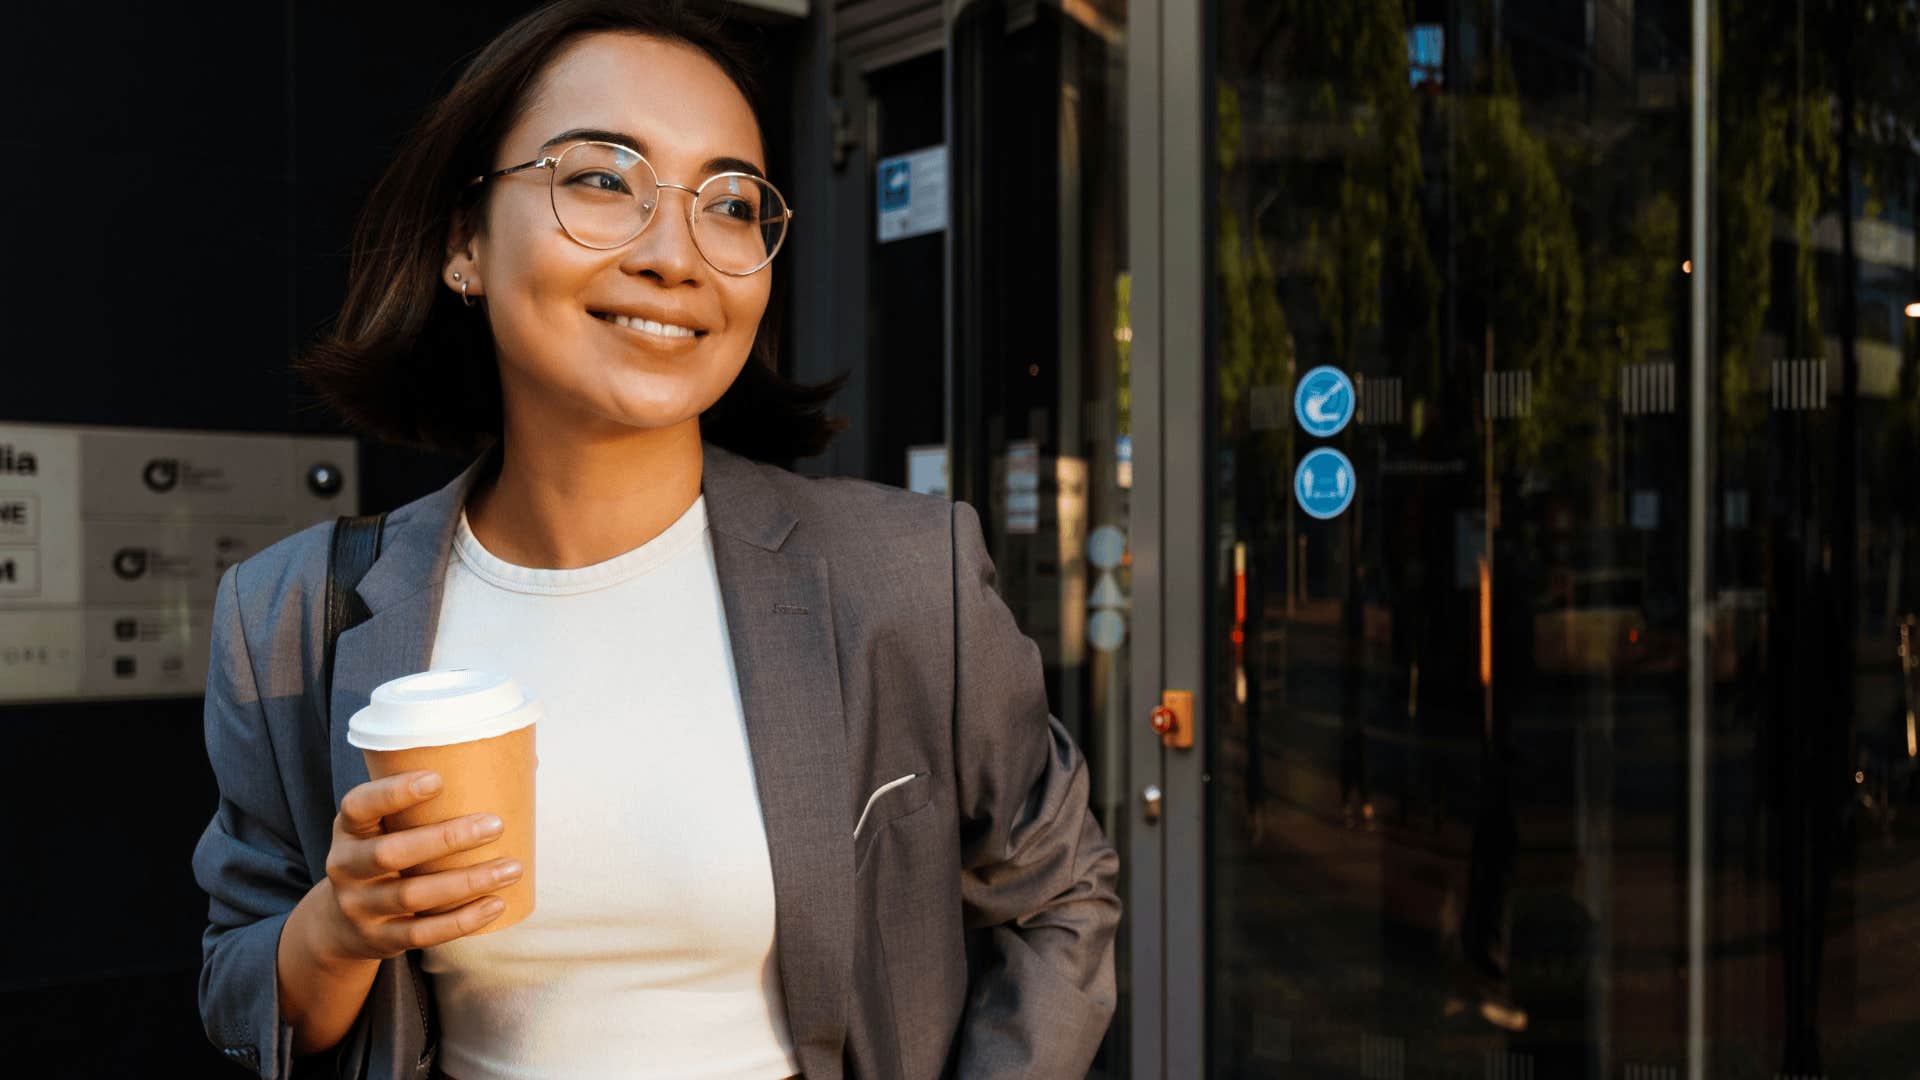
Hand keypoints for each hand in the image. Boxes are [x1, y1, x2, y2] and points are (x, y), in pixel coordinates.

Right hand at [314, 771, 519, 964]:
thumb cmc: (384, 853)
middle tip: (496, 824)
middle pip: (391, 853)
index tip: (438, 779)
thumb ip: (432, 801)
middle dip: (447, 838)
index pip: (360, 805)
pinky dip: (462, 920)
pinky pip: (423, 933)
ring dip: (467, 882)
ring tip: (512, 868)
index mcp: (349, 828)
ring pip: (414, 896)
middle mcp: (345, 867)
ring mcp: (359, 907)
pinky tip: (495, 904)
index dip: (395, 792)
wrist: (341, 924)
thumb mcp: (386, 826)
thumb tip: (524, 762)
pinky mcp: (380, 939)